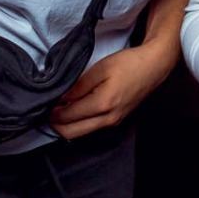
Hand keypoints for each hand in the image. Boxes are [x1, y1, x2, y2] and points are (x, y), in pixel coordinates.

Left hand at [50, 44, 168, 138]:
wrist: (154, 67)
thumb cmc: (129, 64)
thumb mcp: (100, 69)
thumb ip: (78, 86)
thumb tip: (60, 99)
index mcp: (103, 105)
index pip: (68, 116)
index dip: (52, 112)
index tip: (44, 103)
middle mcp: (108, 119)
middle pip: (71, 133)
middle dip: (55, 124)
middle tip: (47, 110)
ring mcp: (113, 122)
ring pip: (80, 133)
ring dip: (66, 125)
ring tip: (59, 108)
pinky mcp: (116, 121)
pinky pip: (91, 128)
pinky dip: (78, 123)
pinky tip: (74, 110)